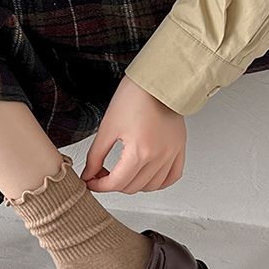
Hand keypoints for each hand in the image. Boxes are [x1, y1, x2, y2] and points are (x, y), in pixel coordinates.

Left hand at [81, 76, 185, 193]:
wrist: (157, 81)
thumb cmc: (134, 97)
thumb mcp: (107, 128)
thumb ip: (95, 156)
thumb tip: (89, 175)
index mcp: (139, 151)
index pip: (116, 183)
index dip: (99, 186)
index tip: (91, 182)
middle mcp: (158, 156)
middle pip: (132, 187)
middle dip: (113, 184)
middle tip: (102, 175)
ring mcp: (171, 154)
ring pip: (151, 186)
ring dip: (133, 185)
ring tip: (122, 173)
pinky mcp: (179, 148)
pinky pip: (171, 177)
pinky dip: (158, 182)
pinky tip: (145, 176)